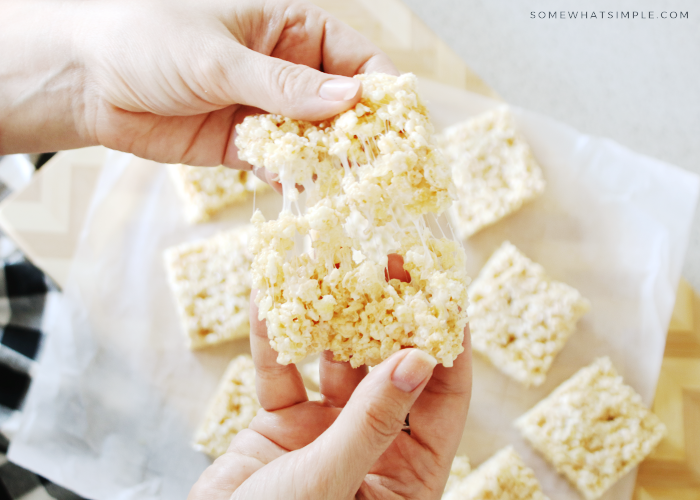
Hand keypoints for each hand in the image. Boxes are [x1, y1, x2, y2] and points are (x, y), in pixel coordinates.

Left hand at [0, 0, 396, 176]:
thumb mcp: (219, 58)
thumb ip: (284, 85)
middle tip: (382, 165)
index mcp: (287, 29)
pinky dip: (296, 177)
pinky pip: (281, 163)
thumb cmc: (147, 42)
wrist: (86, 83)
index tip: (400, 122)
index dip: (379, 88)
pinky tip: (311, 193)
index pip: (352, 57)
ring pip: (314, 138)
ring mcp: (265, 109)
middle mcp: (283, 70)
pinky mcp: (243, 145)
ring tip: (354, 187)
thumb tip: (350, 100)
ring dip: (332, 161)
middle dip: (360, 132)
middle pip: (339, 103)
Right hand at [188, 264, 471, 498]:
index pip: (444, 399)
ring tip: (331, 264)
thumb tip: (419, 358)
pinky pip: (281, 374)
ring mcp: (326, 432)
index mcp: (407, 474)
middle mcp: (373, 446)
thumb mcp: (331, 480)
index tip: (447, 293)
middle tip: (390, 261)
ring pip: (335, 363)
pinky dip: (273, 340)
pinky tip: (267, 301)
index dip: (448, 345)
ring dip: (331, 316)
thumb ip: (372, 420)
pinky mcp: (281, 424)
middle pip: (391, 369)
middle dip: (389, 315)